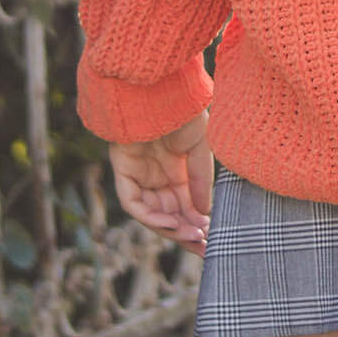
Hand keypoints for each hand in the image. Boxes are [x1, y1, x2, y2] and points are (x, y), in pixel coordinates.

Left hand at [108, 109, 213, 256]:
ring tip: (192, 237)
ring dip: (171, 228)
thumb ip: (202, 179)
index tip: (213, 240)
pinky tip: (171, 223)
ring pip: (152, 213)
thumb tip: (205, 213)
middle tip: (204, 249)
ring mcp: (139, 174)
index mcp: (177, 168)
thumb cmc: (183, 110)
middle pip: (169, 214)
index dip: (197, 223)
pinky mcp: (124, 170)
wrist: (159, 88)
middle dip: (185, 233)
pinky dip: (150, 217)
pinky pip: (134, 203)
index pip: (185, 205)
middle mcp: (157, 175)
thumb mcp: (201, 148)